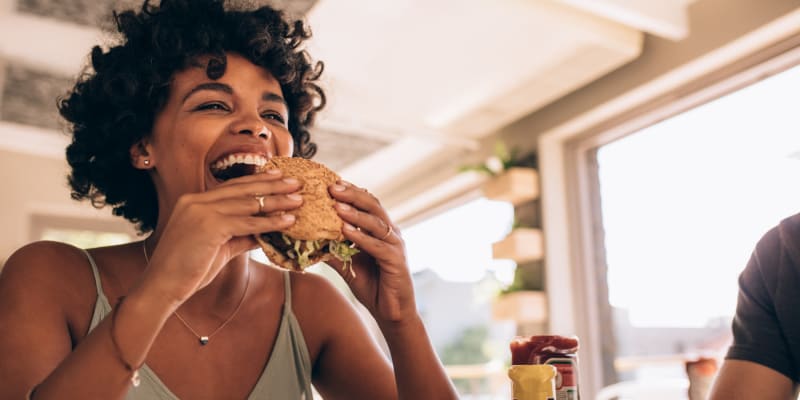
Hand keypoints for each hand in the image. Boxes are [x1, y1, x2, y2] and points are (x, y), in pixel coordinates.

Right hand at [135, 172, 302, 305]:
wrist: (162, 287)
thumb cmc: (188, 270)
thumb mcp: (218, 247)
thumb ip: (240, 236)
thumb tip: (264, 233)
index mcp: (193, 201)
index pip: (231, 187)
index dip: (257, 181)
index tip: (278, 176)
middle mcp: (196, 201)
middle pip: (242, 189)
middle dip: (272, 184)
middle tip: (296, 182)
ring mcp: (201, 211)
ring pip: (248, 203)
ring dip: (277, 201)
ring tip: (299, 200)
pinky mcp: (209, 226)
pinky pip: (248, 222)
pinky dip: (270, 222)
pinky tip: (288, 221)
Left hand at [327, 181, 415, 322]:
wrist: (391, 312)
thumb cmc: (372, 285)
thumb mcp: (347, 264)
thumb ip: (333, 250)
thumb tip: (308, 239)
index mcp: (380, 229)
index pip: (366, 203)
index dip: (350, 191)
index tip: (329, 182)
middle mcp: (390, 233)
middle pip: (373, 205)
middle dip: (352, 195)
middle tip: (332, 186)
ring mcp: (395, 245)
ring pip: (376, 223)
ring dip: (355, 213)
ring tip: (337, 205)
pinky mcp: (396, 261)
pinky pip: (377, 245)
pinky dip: (361, 237)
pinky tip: (346, 231)